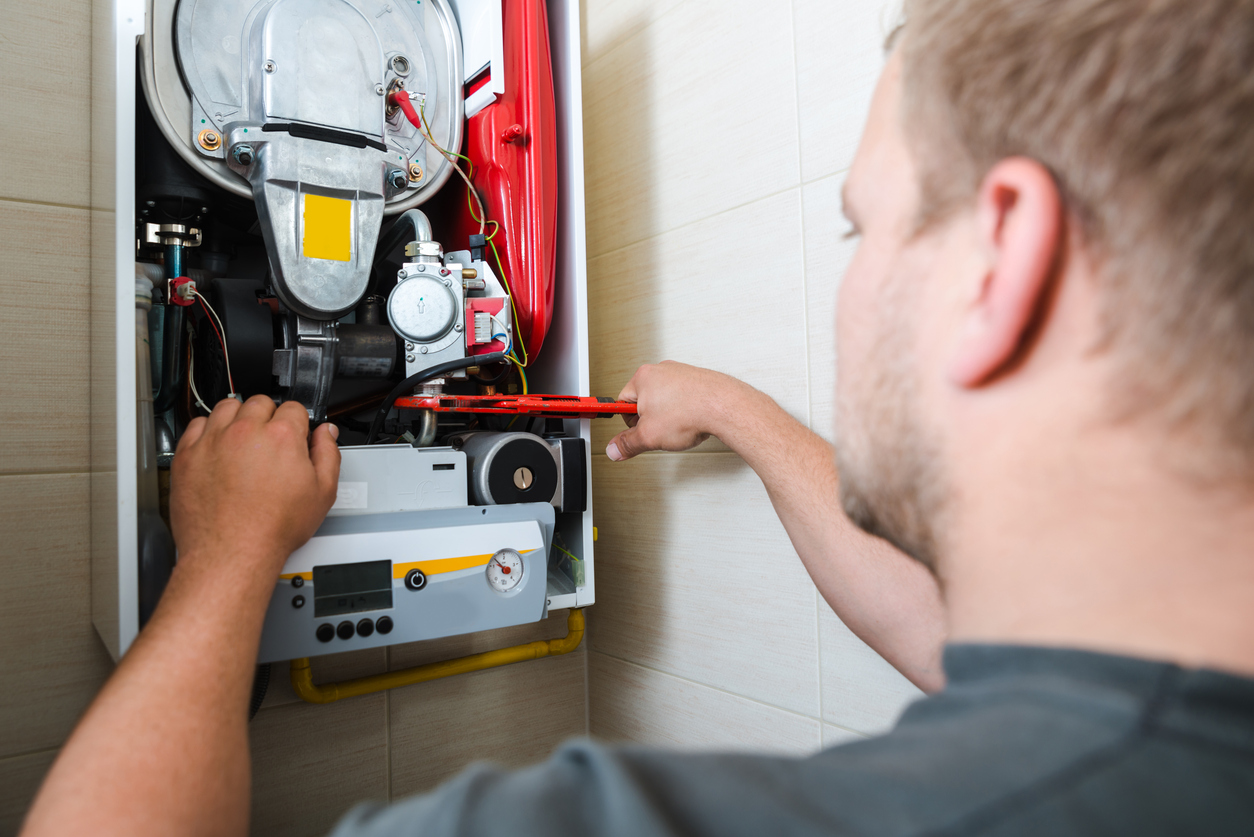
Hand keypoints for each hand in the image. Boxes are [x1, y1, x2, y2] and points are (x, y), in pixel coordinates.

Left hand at [169, 396, 340, 581]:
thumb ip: (328, 454)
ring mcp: (214, 440)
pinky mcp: (188, 454)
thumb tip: (326, 434)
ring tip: (243, 439)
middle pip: (260, 403)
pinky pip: (197, 424)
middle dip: (269, 417)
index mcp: (281, 436)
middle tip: (269, 441)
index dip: (297, 423)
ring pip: (227, 407)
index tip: (293, 436)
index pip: (294, 409)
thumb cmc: (272, 528)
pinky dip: (208, 430)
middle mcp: (245, 431)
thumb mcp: (322, 493)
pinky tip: (218, 447)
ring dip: (238, 417)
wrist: (232, 553)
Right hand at [606, 362, 750, 460]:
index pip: (622, 402)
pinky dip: (685, 412)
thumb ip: (628, 444)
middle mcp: (661, 370)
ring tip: (679, 427)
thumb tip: (616, 449)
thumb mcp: (649, 436)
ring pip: (665, 401)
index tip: (630, 433)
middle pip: (644, 401)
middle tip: (659, 433)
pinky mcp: (698, 380)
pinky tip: (692, 421)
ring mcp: (681, 374)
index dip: (628, 423)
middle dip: (650, 420)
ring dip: (669, 417)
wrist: (724, 406)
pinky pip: (684, 400)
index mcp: (643, 377)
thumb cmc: (690, 412)